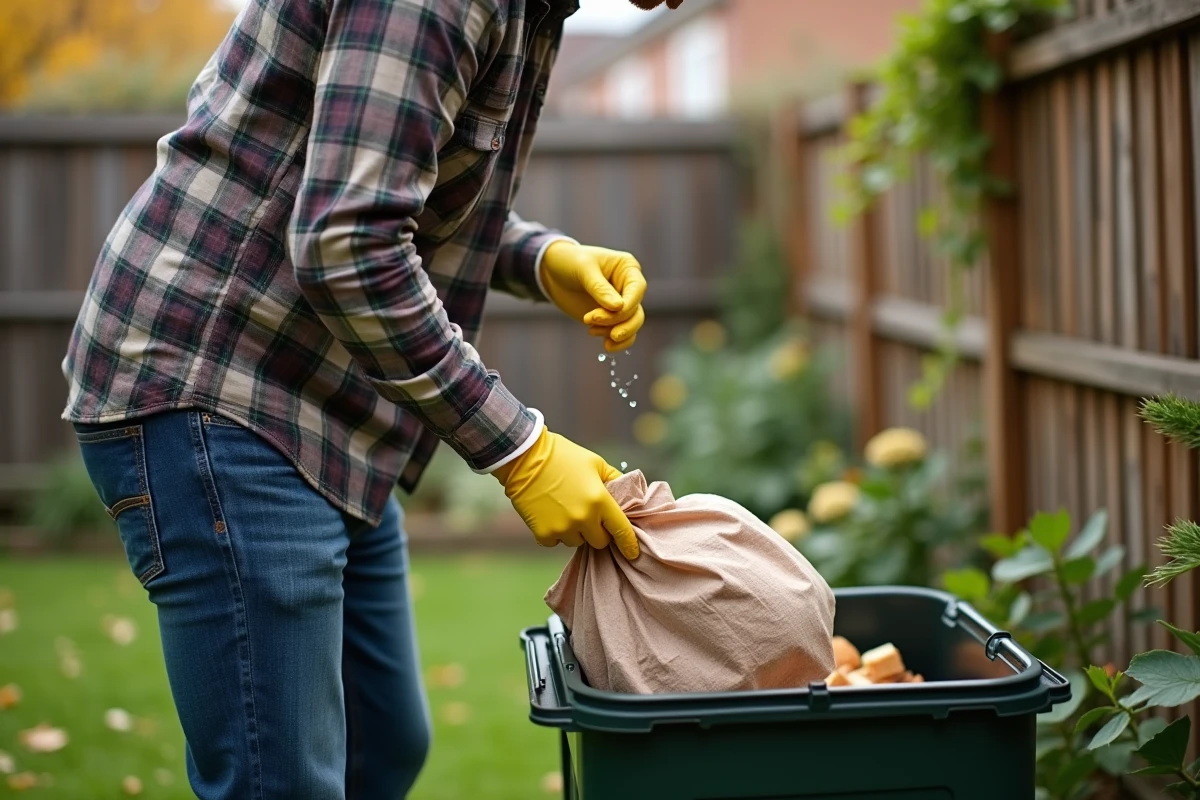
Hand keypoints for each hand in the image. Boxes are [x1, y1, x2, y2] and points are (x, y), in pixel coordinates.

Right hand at [493, 427, 639, 559]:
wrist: (525, 458)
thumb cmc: (563, 456)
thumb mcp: (596, 463)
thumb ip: (615, 481)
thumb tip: (629, 497)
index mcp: (599, 500)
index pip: (622, 531)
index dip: (629, 544)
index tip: (632, 553)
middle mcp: (583, 518)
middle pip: (600, 542)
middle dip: (598, 531)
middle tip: (589, 515)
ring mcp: (562, 528)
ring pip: (577, 542)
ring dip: (576, 532)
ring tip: (565, 510)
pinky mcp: (543, 534)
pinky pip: (556, 542)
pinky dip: (555, 532)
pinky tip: (550, 513)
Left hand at [539, 241, 645, 351]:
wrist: (552, 272)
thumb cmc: (570, 262)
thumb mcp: (583, 269)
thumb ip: (600, 288)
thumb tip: (618, 307)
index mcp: (628, 269)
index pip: (637, 289)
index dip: (629, 304)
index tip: (612, 310)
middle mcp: (628, 288)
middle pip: (636, 310)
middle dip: (619, 321)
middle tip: (594, 323)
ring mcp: (620, 305)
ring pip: (632, 325)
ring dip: (616, 334)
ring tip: (592, 331)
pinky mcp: (610, 319)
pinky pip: (623, 335)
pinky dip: (617, 343)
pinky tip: (605, 345)